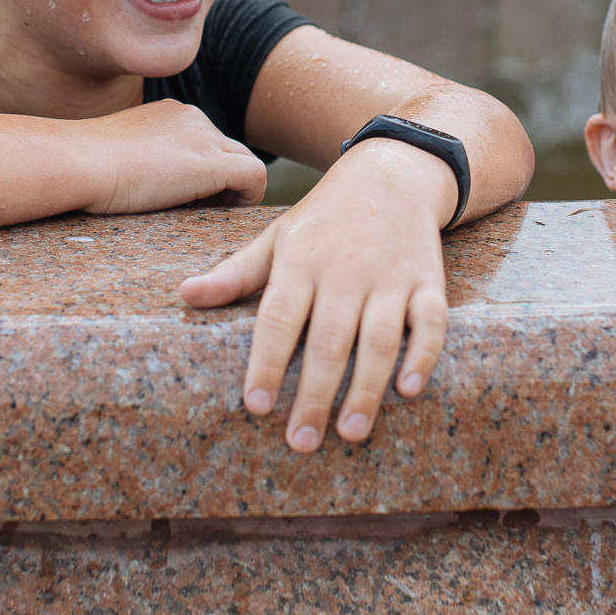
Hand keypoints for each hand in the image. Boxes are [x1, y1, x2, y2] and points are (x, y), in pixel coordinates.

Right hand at [77, 99, 267, 213]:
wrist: (78, 160)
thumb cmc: (82, 164)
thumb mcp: (117, 153)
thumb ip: (143, 158)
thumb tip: (147, 182)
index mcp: (171, 114)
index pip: (204, 140)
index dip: (202, 171)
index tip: (181, 197)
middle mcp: (193, 118)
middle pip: (227, 150)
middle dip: (222, 181)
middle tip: (199, 210)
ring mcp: (205, 138)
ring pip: (243, 162)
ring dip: (232, 190)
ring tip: (208, 215)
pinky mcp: (212, 163)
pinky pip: (255, 176)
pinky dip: (248, 197)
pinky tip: (222, 215)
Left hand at [178, 138, 454, 450]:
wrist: (393, 173)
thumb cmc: (326, 217)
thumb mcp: (277, 237)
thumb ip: (236, 273)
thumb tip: (185, 295)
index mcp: (302, 262)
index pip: (279, 318)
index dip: (268, 363)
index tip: (257, 405)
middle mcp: (346, 271)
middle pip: (329, 339)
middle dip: (315, 395)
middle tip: (302, 442)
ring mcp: (390, 277)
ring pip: (380, 338)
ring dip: (366, 388)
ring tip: (350, 432)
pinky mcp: (428, 281)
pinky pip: (430, 322)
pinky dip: (423, 355)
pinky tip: (409, 390)